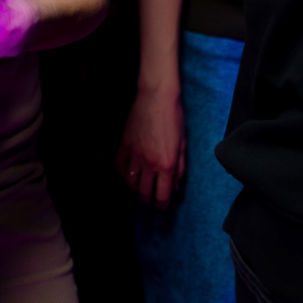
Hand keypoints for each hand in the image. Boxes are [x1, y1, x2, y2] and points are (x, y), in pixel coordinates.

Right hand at [116, 84, 185, 209]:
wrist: (156, 97)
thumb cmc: (174, 118)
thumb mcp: (183, 145)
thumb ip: (180, 168)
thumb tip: (176, 185)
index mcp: (167, 165)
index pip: (162, 196)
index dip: (162, 205)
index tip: (162, 205)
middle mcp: (149, 163)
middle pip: (144, 192)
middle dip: (148, 199)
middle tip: (150, 197)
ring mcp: (134, 154)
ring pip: (130, 182)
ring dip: (134, 187)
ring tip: (139, 185)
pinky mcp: (124, 144)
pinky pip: (119, 166)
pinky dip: (122, 173)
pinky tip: (128, 171)